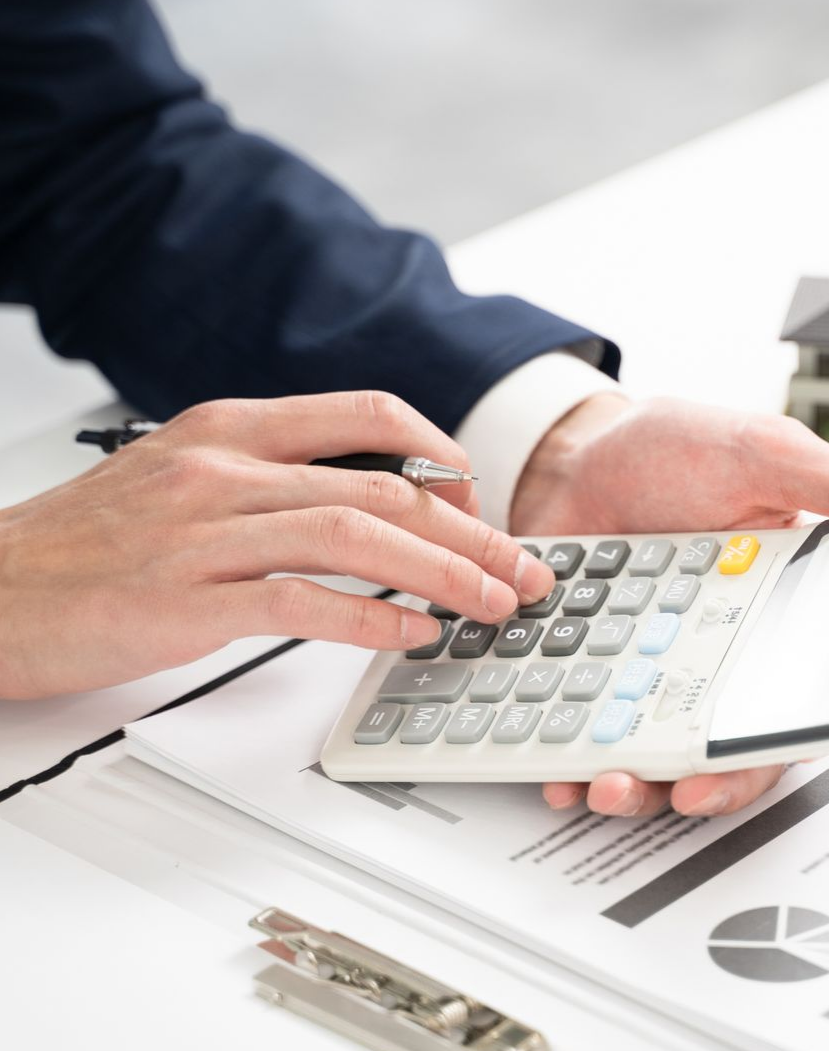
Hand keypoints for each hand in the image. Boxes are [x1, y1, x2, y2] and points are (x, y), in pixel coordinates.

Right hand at [0, 392, 553, 697]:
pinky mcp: (183, 601)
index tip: (479, 501)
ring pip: (356, 536)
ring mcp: (203, 532)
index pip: (369, 414)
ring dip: (442, 572)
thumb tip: (362, 505)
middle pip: (384, 484)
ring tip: (491, 604)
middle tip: (520, 567)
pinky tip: (414, 636)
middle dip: (470, 529)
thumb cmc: (86, 544)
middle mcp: (224, 467)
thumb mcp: (183, 477)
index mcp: (230, 427)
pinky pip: (301, 603)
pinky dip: (372, 621)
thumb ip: (269, 478)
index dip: (444, 455)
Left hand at [512, 393, 828, 819]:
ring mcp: (640, 666)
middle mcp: (705, 654)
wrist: (574, 449)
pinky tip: (551, 764)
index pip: (781, 707)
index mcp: (765, 617)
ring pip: (645, 753)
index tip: (728, 769)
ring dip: (626, 785)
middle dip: (689, 784)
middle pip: (712, 749)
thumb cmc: (671, 450)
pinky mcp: (585, 669)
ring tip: (598, 782)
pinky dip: (563, 756)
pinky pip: (579, 730)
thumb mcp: (764, 456)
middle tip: (660, 787)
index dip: (761, 752)